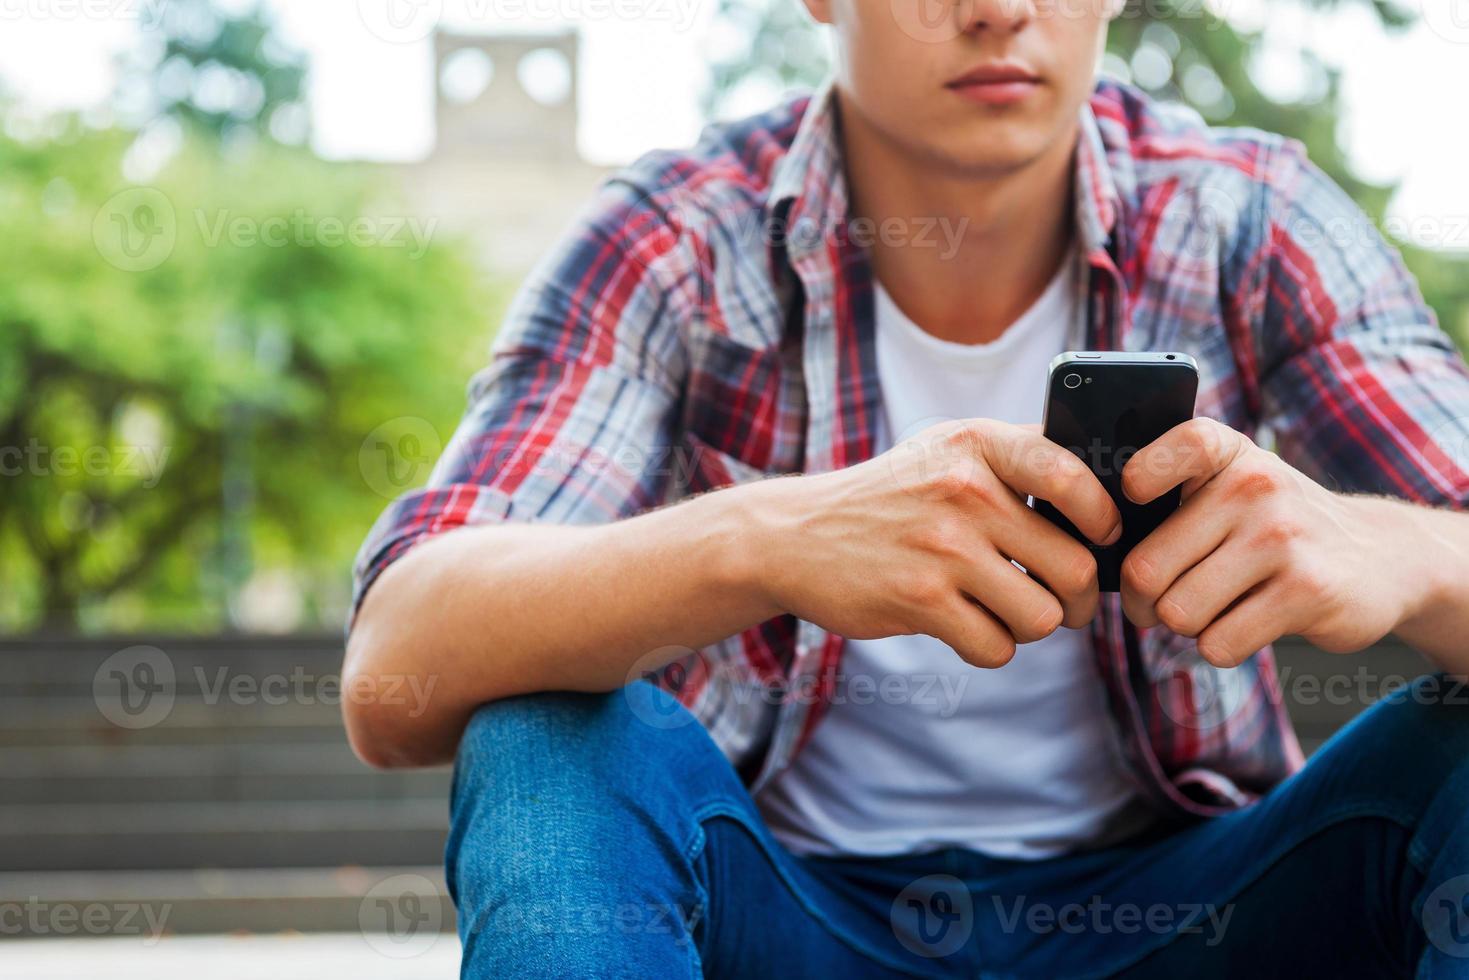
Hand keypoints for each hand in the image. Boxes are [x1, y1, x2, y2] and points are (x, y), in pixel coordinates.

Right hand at [749, 418, 1120, 667]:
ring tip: (1010, 612)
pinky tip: (967, 625)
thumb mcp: (948, 450)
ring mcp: (941, 547)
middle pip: (1076, 567)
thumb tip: (1110, 497)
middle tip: (1067, 602)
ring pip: (1043, 616)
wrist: (795, 536)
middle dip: (1081, 599)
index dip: (1105, 519)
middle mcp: (964, 491)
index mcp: (979, 445)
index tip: (1102, 537)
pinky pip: (996, 646)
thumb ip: (1019, 459)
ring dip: (1035, 626)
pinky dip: (991, 646)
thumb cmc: (891, 497)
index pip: (1074, 476)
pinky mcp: (919, 600)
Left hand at [1118, 417, 1415, 666]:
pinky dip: (1220, 646)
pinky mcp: (1307, 592)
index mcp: (1227, 452)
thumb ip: (1169, 496)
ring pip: (1179, 613)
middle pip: (1146, 570)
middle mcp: (1255, 486)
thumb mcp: (1231, 485)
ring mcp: (1283, 539)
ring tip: (1210, 608)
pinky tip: (1245, 624)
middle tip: (1156, 604)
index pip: (1175, 447)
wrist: (1381, 556)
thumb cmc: (1272, 526)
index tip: (1133, 504)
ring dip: (1184, 626)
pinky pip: (1219, 643)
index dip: (1138, 481)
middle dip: (1141, 602)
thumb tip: (1091, 547)